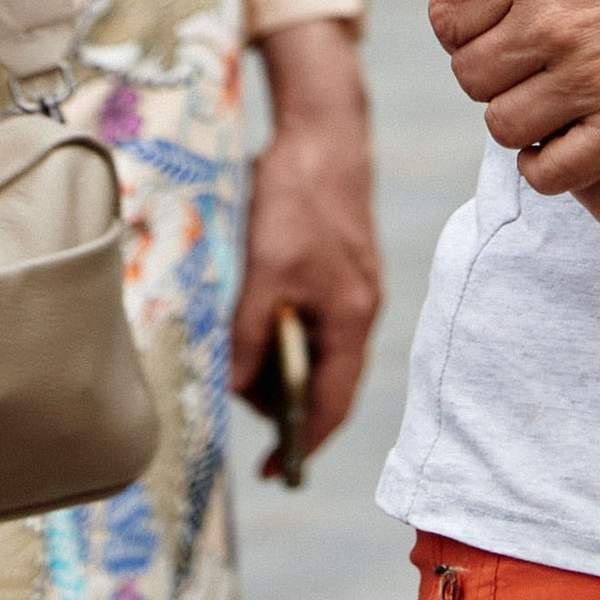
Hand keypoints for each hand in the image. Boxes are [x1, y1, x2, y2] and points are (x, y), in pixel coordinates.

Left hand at [231, 23, 382, 468]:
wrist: (324, 129)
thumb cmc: (298, 197)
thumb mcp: (265, 271)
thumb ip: (252, 335)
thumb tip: (239, 388)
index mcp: (352, 316)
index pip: (333, 403)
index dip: (304, 442)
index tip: (275, 471)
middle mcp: (361, 307)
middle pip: (327, 379)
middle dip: (285, 402)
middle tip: (238, 400)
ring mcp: (354, 285)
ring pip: (318, 348)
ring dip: (282, 364)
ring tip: (241, 357)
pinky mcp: (341, 264)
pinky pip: (315, 319)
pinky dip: (287, 332)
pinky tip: (257, 319)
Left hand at [417, 0, 599, 195]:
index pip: (447, 16)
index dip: (464, 23)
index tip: (499, 23)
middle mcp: (556, 23)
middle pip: (471, 75)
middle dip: (492, 69)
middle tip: (532, 61)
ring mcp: (595, 81)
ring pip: (504, 127)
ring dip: (520, 118)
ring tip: (555, 98)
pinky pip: (552, 173)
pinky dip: (551, 165)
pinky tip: (577, 137)